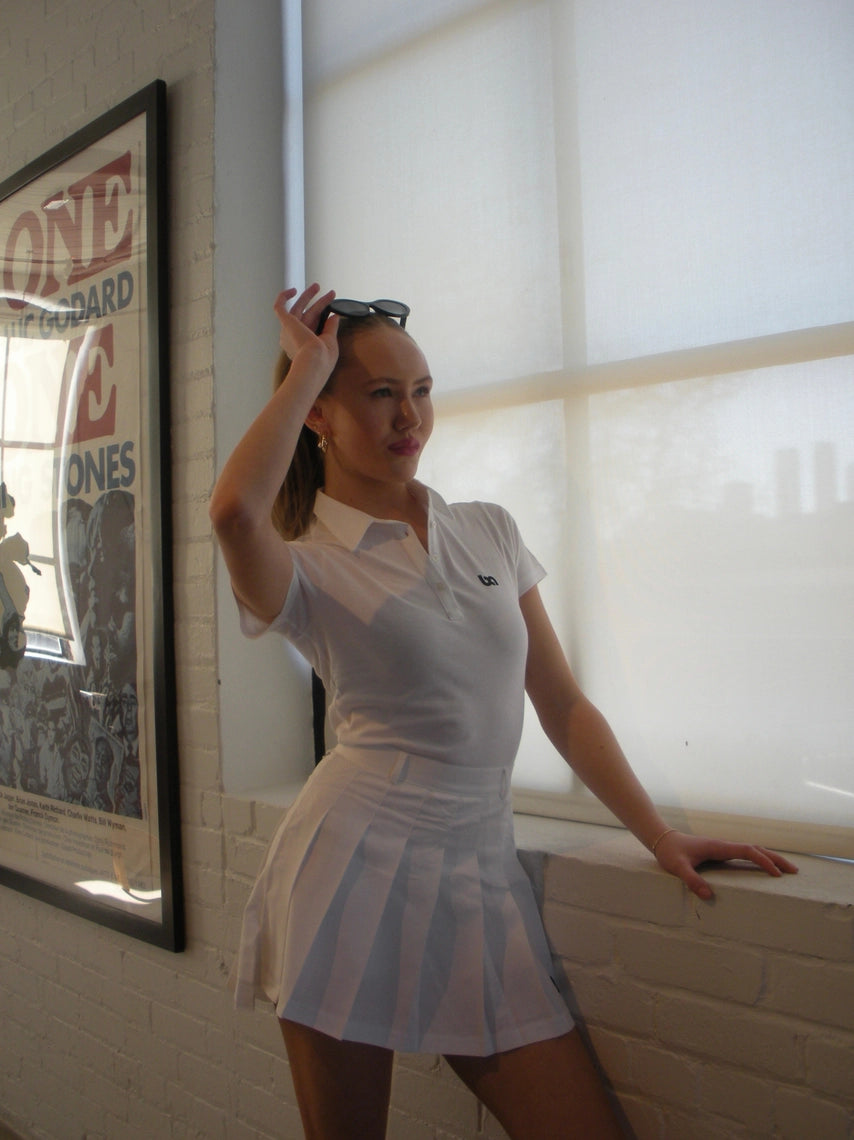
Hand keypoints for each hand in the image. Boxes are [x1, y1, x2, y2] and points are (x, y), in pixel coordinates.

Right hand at [273, 284, 340, 380]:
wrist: (314, 362)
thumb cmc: (323, 359)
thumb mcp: (330, 341)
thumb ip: (330, 328)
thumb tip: (335, 315)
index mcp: (302, 347)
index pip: (311, 327)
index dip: (321, 317)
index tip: (333, 313)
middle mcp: (292, 338)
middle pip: (306, 315)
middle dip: (316, 303)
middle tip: (329, 293)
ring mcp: (287, 330)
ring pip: (298, 308)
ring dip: (308, 296)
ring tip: (318, 285)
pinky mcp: (286, 322)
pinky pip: (279, 307)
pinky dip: (283, 297)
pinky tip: (292, 290)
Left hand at [652, 829, 797, 900]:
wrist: (662, 840)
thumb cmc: (670, 853)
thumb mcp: (678, 868)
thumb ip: (692, 880)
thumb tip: (708, 896)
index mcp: (718, 847)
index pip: (747, 851)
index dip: (763, 861)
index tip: (776, 873)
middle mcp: (724, 846)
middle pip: (756, 848)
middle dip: (775, 858)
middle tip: (794, 871)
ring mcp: (723, 848)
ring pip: (752, 850)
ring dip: (770, 857)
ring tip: (786, 869)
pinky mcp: (720, 852)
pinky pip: (745, 854)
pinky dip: (759, 858)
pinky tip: (764, 866)